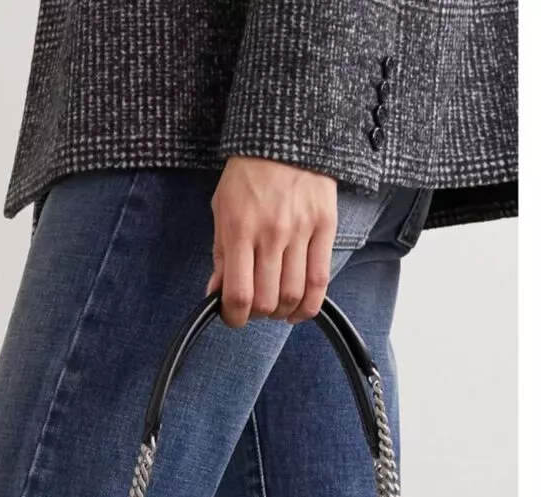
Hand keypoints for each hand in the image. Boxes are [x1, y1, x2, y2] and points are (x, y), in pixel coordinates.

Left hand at [208, 157, 337, 328]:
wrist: (285, 135)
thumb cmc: (249, 174)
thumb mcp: (222, 209)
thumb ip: (220, 254)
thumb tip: (216, 293)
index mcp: (240, 230)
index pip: (238, 294)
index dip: (234, 317)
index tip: (233, 317)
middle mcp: (270, 233)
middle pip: (267, 300)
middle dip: (257, 315)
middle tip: (254, 310)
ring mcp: (300, 231)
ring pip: (294, 295)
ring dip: (282, 312)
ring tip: (275, 308)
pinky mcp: (325, 227)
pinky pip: (320, 280)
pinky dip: (309, 304)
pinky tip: (299, 309)